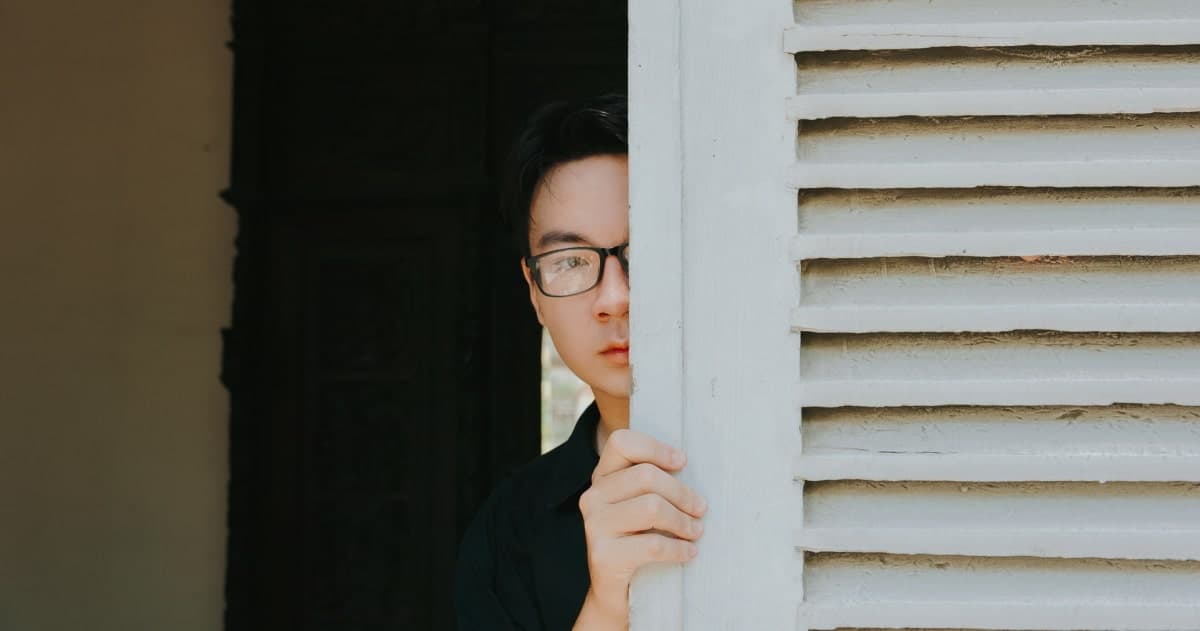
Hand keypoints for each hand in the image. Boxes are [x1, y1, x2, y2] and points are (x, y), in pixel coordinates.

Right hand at [573, 429, 706, 626]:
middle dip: (681, 493)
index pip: (622, 442)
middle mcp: (593, 497)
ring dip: (683, 521)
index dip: (655, 448)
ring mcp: (594, 526)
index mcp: (602, 478)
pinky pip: (653, 544)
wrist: (616, 594)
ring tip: (697, 531)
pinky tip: (690, 552)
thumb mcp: (640, 506)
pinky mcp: (604, 555)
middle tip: (700, 509)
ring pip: (651, 507)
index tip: (682, 462)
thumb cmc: (638, 541)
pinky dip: (679, 549)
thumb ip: (652, 483)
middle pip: (646, 476)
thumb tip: (690, 466)